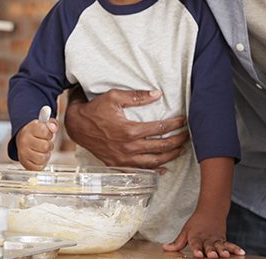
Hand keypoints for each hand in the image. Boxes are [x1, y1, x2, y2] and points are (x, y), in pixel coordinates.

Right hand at [16, 118, 57, 170]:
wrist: (22, 140)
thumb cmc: (36, 134)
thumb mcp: (44, 125)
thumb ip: (52, 124)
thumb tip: (53, 127)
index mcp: (29, 130)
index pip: (45, 132)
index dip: (49, 134)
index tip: (47, 134)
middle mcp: (24, 141)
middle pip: (45, 146)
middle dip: (49, 145)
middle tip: (46, 143)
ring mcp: (23, 153)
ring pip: (42, 158)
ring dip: (46, 155)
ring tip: (43, 151)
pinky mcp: (24, 163)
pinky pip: (39, 167)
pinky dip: (42, 163)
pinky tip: (39, 157)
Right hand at [63, 88, 187, 170]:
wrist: (78, 126)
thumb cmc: (96, 110)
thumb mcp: (114, 97)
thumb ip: (137, 96)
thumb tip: (157, 94)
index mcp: (129, 130)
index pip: (159, 129)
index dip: (174, 125)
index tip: (183, 121)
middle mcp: (128, 147)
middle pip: (160, 147)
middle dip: (177, 141)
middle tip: (187, 136)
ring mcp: (123, 158)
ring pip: (153, 162)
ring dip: (169, 156)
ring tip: (180, 150)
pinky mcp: (118, 164)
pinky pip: (139, 171)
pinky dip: (153, 171)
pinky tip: (163, 168)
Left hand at [163, 210, 244, 257]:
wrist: (211, 210)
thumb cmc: (197, 223)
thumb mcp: (185, 231)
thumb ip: (177, 242)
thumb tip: (165, 248)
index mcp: (196, 237)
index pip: (195, 244)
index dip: (196, 249)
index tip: (198, 254)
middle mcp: (207, 239)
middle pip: (209, 246)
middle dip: (211, 251)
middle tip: (213, 256)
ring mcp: (216, 239)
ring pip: (220, 245)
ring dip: (223, 251)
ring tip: (226, 255)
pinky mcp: (224, 239)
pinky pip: (230, 244)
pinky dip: (235, 248)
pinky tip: (241, 253)